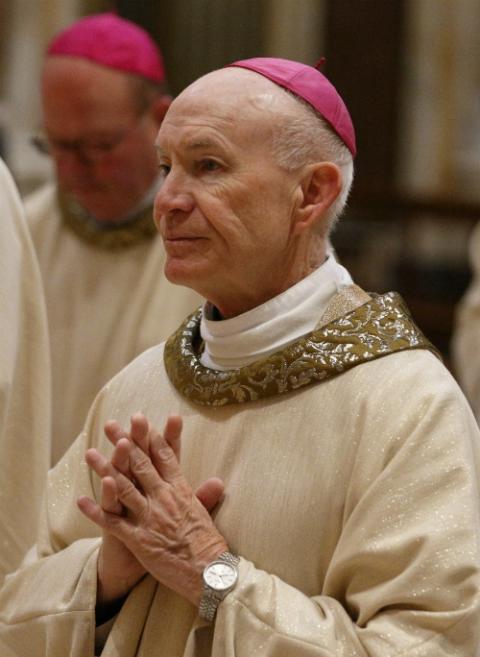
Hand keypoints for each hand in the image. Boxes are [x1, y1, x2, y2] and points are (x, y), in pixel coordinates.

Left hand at [78, 416, 227, 605]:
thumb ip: (205, 494)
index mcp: (180, 489)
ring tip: (90, 453)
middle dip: (125, 442)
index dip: (150, 436)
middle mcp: (163, 497)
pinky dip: (96, 511)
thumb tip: (217, 480)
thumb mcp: (206, 514)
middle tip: (111, 425)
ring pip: (123, 487)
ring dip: (104, 469)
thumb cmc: (208, 544)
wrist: (208, 571)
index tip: (140, 420)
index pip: (164, 456)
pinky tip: (81, 500)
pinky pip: (113, 522)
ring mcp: (149, 516)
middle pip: (140, 464)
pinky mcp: (138, 538)